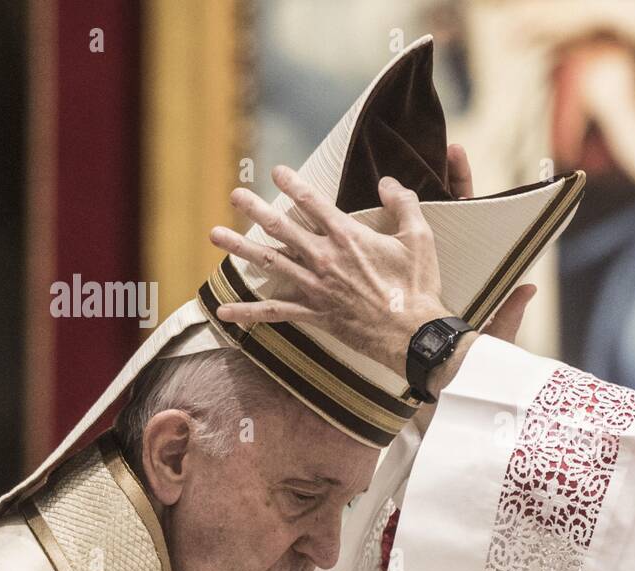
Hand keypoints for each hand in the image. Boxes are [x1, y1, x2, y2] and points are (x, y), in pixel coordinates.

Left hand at [209, 165, 446, 379]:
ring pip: (270, 263)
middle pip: (281, 227)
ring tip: (215, 234)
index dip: (293, 183)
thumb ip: (403, 203)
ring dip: (240, 247)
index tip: (276, 172)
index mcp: (348, 237)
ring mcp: (316, 287)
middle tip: (236, 194)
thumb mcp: (419, 238)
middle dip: (255, 209)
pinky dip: (247, 313)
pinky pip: (274, 312)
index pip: (313, 202)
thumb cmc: (418, 287)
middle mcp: (324, 258)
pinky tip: (222, 311)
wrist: (413, 335)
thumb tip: (387, 181)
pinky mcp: (314, 314)